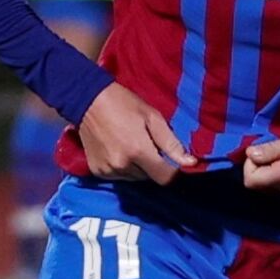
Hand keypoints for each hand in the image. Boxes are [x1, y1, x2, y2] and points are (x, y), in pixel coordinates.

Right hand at [79, 83, 196, 184]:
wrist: (88, 100)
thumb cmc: (125, 105)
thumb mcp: (153, 118)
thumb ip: (172, 143)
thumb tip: (191, 163)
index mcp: (138, 151)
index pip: (164, 178)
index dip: (174, 172)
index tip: (175, 162)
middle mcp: (121, 165)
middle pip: (150, 177)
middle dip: (155, 165)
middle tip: (149, 145)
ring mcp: (107, 170)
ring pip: (135, 178)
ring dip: (140, 167)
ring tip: (134, 146)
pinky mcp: (96, 171)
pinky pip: (119, 176)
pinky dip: (124, 168)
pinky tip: (121, 151)